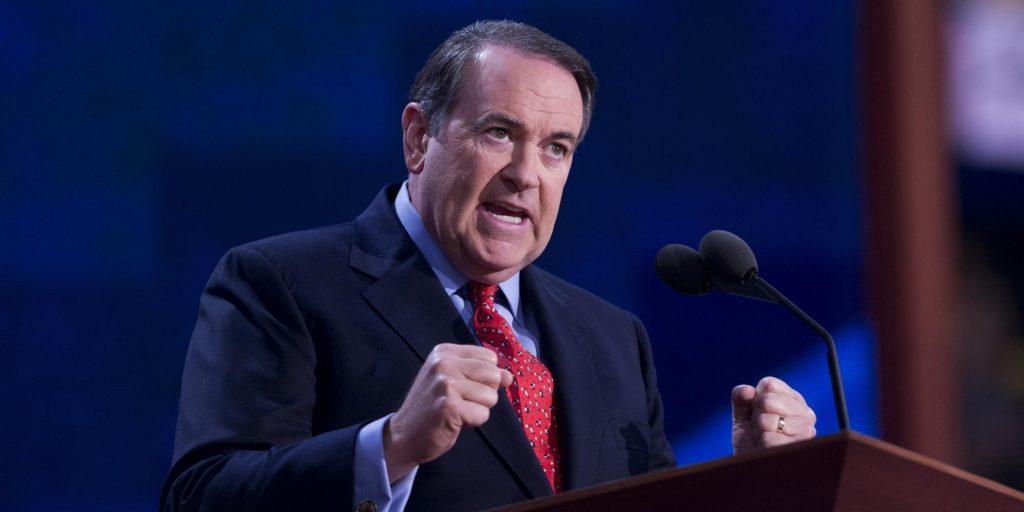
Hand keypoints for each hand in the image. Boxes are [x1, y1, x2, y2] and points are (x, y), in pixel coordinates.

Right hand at [384, 343, 512, 481]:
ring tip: (456, 411)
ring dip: (478, 410)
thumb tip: (509, 376)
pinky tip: (454, 421)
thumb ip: (481, 374)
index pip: (489, 357)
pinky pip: (483, 414)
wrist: (404, 435)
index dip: (484, 377)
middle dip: (484, 394)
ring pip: (491, 396)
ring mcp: (446, 383)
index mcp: (444, 352)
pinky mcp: (449, 405)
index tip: (463, 387)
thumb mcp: (453, 380)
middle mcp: (444, 363)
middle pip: (494, 375)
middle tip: (461, 402)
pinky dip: (473, 422)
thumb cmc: (432, 408)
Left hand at [731, 376, 816, 453]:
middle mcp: (805, 414)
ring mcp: (806, 431)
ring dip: (759, 432)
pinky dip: (762, 445)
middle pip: (767, 400)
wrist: (756, 474)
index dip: (755, 400)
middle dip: (756, 417)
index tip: (757, 415)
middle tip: (761, 431)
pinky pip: (769, 438)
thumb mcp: (743, 420)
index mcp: (794, 401)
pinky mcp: (801, 447)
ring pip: (767, 419)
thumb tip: (747, 390)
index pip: (769, 384)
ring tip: (765, 442)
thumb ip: (741, 400)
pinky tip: (771, 451)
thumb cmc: (753, 446)